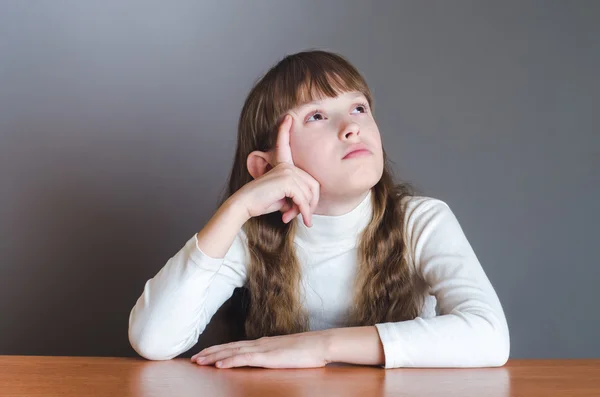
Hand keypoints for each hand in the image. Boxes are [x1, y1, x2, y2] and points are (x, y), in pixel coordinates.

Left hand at [190, 331, 329, 368]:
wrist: (320, 344)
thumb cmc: (306, 350)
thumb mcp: (285, 354)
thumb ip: (273, 355)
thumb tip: (266, 359)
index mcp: (263, 343)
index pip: (235, 346)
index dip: (219, 349)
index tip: (204, 353)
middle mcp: (259, 344)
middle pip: (229, 347)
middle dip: (210, 352)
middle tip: (193, 358)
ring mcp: (263, 349)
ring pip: (232, 352)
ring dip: (214, 356)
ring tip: (199, 361)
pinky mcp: (268, 357)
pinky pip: (245, 359)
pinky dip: (230, 360)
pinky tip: (219, 364)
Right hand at [233, 114, 319, 226]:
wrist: (244, 204)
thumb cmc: (262, 202)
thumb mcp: (283, 197)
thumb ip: (297, 195)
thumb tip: (309, 205)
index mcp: (283, 165)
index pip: (286, 146)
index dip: (284, 131)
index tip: (286, 117)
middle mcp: (286, 165)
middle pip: (313, 184)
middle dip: (309, 204)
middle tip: (302, 217)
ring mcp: (287, 171)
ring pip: (309, 193)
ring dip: (304, 210)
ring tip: (293, 218)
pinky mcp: (287, 180)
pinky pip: (302, 199)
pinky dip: (302, 211)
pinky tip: (295, 218)